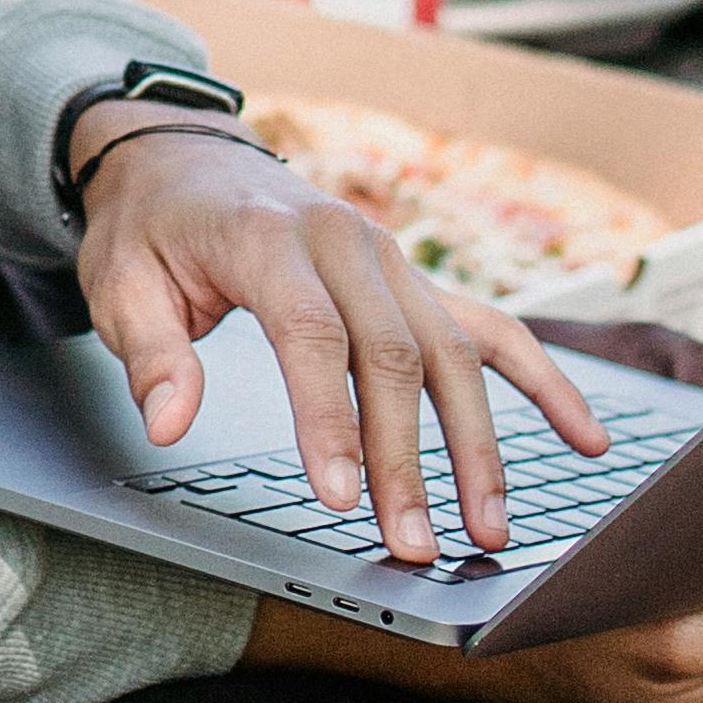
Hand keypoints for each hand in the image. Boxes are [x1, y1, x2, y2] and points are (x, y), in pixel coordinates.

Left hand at [68, 117, 607, 558]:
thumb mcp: (119, 282)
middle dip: (408, 458)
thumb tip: (171, 422)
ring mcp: (393, 259)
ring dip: (478, 444)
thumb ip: (150, 353)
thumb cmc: (151, 229)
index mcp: (269, 237)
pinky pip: (493, 328)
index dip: (330, 420)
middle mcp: (347, 242)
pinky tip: (583, 437)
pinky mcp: (416, 281)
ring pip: (453, 353)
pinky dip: (543, 382)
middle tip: (413, 544)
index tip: (340, 499)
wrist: (186, 158)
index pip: (313, 336)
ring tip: (488, 528)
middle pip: (394, 355)